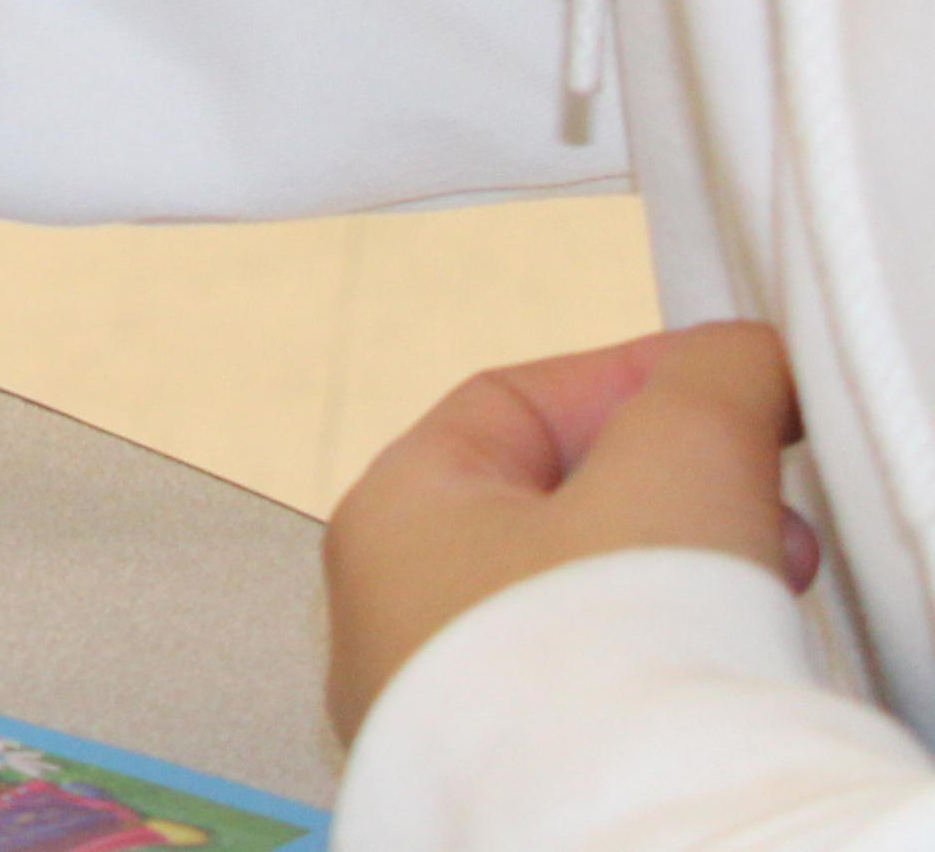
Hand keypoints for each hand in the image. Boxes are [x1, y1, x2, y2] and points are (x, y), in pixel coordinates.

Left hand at [325, 323, 815, 736]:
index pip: (509, 405)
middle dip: (674, 488)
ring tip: (767, 590)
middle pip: (548, 507)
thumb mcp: (677, 461)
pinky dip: (667, 663)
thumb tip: (738, 353)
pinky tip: (727, 674)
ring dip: (682, 578)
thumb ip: (707, 384)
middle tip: (765, 504)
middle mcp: (393, 620)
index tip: (731, 385)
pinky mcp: (519, 782)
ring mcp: (449, 713)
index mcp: (389, 519)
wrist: (625, 839)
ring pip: (579, 605)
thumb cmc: (609, 660)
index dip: (633, 380)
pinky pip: (595, 692)